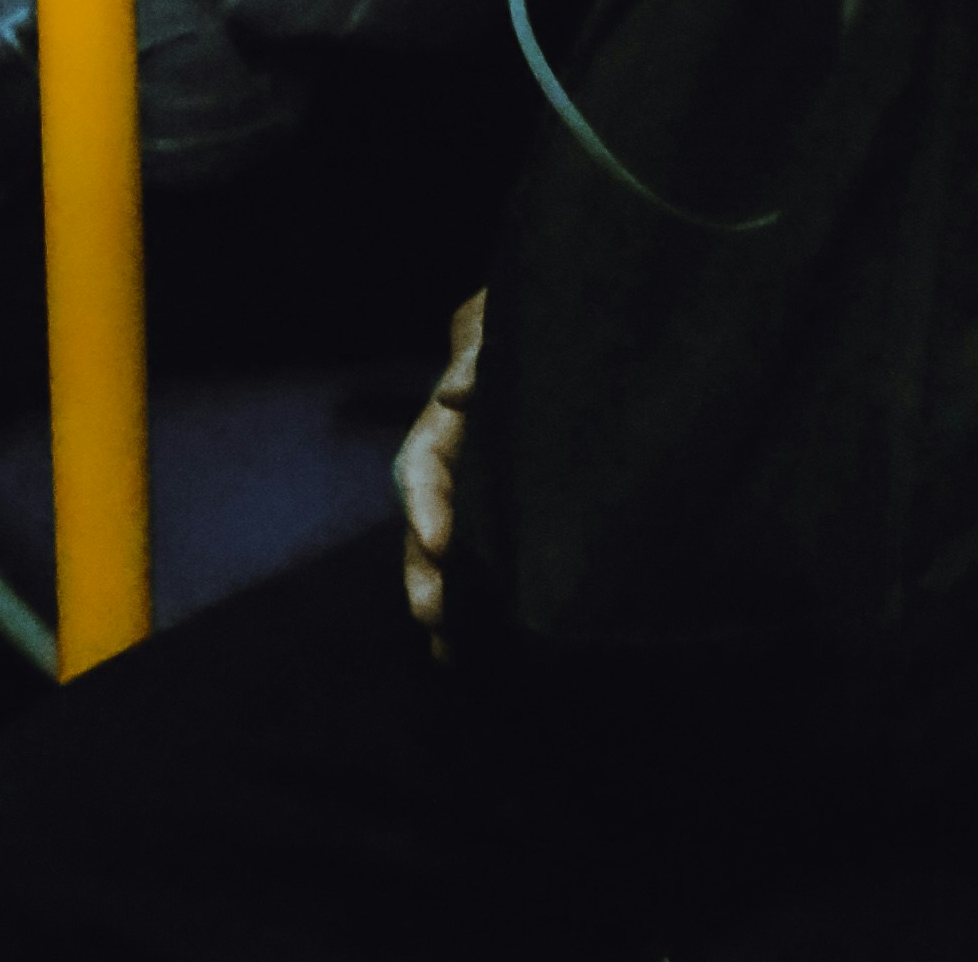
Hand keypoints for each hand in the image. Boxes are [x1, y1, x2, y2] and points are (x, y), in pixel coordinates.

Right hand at [396, 288, 484, 656]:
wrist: (555, 329)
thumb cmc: (516, 325)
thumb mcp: (496, 329)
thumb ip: (479, 355)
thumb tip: (457, 396)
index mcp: (444, 425)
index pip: (422, 468)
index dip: (425, 507)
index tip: (439, 542)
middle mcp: (453, 467)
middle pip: (427, 525)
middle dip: (425, 573)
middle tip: (435, 617)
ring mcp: (477, 495)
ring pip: (449, 554)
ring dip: (445, 601)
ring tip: (449, 653)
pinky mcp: (507, 517)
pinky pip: (485, 560)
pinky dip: (477, 604)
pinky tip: (479, 650)